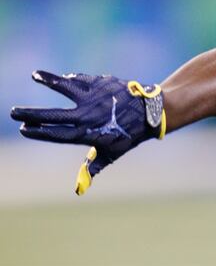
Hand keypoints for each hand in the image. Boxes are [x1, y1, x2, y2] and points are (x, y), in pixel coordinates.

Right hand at [10, 71, 165, 194]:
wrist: (152, 113)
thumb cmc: (130, 135)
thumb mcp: (112, 152)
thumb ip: (93, 165)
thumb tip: (79, 190)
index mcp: (87, 134)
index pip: (56, 134)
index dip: (39, 132)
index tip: (25, 128)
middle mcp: (87, 116)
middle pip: (52, 115)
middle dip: (31, 114)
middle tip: (13, 112)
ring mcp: (94, 97)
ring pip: (65, 87)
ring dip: (49, 80)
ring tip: (36, 75)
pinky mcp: (101, 83)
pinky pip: (81, 79)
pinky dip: (71, 78)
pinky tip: (62, 78)